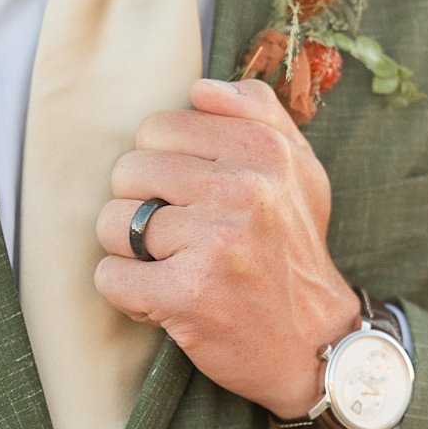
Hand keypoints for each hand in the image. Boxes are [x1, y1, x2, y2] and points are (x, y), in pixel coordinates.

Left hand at [95, 78, 359, 418]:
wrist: (317, 342)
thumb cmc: (294, 251)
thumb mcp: (300, 173)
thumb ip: (259, 114)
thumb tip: (201, 86)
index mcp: (265, 151)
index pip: (159, 127)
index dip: (167, 167)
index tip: (199, 199)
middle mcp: (245, 189)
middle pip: (128, 172)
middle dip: (145, 208)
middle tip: (187, 239)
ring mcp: (217, 242)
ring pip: (112, 224)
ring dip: (134, 254)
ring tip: (178, 268)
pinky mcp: (190, 293)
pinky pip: (110, 277)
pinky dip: (130, 296)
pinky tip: (168, 300)